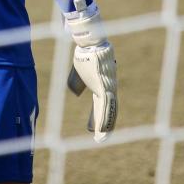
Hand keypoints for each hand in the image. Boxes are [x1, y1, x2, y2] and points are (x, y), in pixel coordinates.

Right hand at [64, 0, 117, 141]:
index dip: (97, 117)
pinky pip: (106, 108)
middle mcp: (108, 89)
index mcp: (101, 85)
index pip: (101, 104)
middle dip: (103, 125)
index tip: (92, 129)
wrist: (90, 44)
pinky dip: (104, 121)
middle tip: (100, 139)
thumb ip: (77, 82)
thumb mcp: (79, 71)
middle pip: (108, 111)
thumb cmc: (85, 54)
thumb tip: (75, 93)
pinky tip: (102, 130)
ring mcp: (108, 89)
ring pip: (108, 112)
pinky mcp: (105, 88)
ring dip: (104, 126)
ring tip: (101, 139)